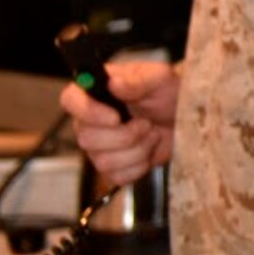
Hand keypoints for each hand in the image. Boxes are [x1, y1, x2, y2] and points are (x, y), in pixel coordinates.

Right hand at [59, 60, 180, 187]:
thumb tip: (115, 83)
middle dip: (125, 135)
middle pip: (86, 139)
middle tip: (146, 123)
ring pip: (103, 161)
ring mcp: (100, 146)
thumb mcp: (159, 78)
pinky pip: (118, 176)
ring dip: (137, 149)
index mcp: (96, 92)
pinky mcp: (114, 167)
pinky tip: (150, 150)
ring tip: (151, 133)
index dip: (87, 112)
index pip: (70, 100)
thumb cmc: (168, 92)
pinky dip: (140, 165)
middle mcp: (91, 120)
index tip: (115, 117)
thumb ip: (137, 79)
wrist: (184, 116)